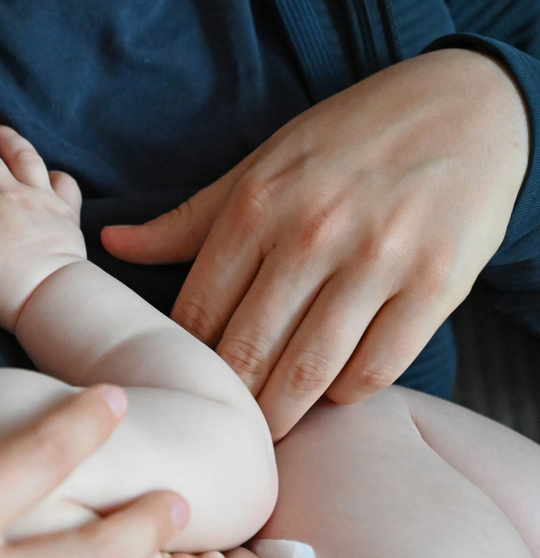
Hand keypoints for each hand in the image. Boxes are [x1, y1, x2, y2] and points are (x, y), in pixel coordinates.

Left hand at [101, 49, 528, 439]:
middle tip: (215, 430)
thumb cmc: (347, 140)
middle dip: (227, 402)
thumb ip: (187, 220)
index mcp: (256, 207)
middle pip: (246, 351)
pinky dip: (347, 395)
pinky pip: (375, 368)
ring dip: (282, 414)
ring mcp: (375, 261)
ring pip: (307, 372)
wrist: (465, 104)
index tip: (179, 388)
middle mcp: (310, 235)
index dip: (183, 362)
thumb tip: (112, 245)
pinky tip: (331, 395)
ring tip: (265, 433)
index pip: (197, 311)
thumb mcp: (260, 166)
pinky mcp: (435, 285)